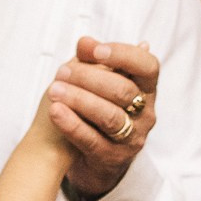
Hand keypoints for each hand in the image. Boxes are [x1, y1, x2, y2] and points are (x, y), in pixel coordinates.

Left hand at [47, 36, 158, 200]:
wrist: (95, 156)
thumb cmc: (99, 108)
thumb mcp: (98, 82)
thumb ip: (93, 61)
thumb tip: (85, 42)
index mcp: (147, 89)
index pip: (148, 66)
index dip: (124, 55)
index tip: (95, 50)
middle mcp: (146, 114)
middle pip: (124, 91)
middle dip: (90, 78)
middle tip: (62, 71)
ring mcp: (132, 138)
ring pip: (109, 116)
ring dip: (79, 100)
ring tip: (53, 90)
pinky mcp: (113, 157)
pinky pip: (92, 140)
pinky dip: (72, 124)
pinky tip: (55, 111)